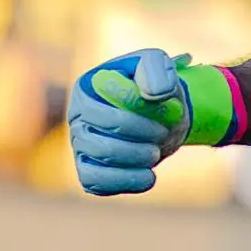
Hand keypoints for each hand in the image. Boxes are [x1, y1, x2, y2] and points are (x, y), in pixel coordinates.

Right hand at [69, 47, 190, 195]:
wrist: (159, 117)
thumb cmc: (154, 87)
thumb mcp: (159, 66)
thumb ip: (157, 69)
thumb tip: (154, 93)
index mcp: (88, 87)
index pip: (111, 99)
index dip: (144, 109)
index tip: (172, 110)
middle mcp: (78, 117)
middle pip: (106, 129)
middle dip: (143, 134)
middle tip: (164, 133)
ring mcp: (81, 145)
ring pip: (103, 157)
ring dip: (138, 157)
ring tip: (155, 152)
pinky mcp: (88, 171)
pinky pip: (96, 183)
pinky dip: (126, 182)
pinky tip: (149, 177)